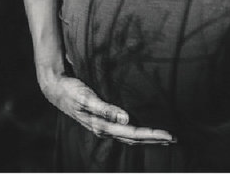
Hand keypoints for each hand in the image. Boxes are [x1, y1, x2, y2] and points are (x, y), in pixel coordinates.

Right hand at [40, 73, 174, 144]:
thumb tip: (127, 119)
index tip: (168, 135)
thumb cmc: (71, 91)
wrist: (55, 89)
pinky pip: (123, 129)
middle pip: (134, 138)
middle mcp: (105, 129)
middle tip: (174, 138)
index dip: (152, 135)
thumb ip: (105, 109)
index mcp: (102, 126)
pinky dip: (137, 131)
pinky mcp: (103, 119)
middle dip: (154, 139)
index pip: (133, 134)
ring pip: (130, 136)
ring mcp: (104, 126)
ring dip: (147, 137)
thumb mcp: (87, 98)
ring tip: (163, 137)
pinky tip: (143, 128)